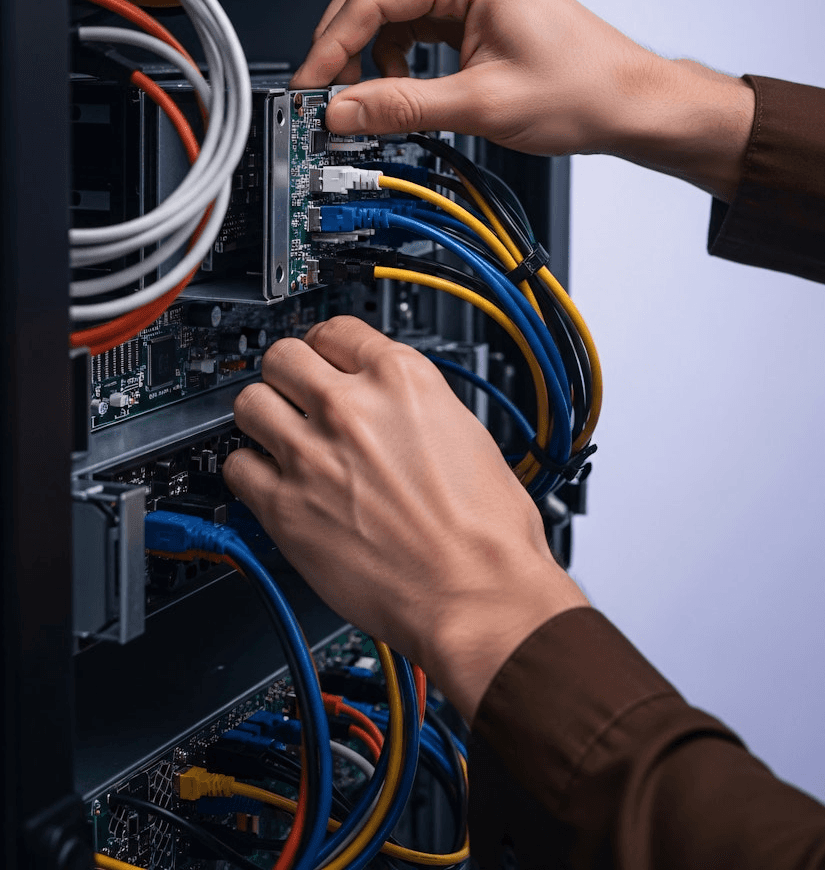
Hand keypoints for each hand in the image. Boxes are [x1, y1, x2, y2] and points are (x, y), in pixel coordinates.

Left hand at [224, 315, 586, 722]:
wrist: (478, 594)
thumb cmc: (487, 531)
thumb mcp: (467, 432)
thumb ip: (413, 407)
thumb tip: (389, 406)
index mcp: (402, 381)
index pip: (336, 330)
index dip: (327, 347)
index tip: (323, 360)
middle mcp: (350, 408)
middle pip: (283, 356)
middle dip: (289, 375)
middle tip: (296, 395)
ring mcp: (312, 455)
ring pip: (249, 404)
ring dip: (263, 418)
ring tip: (278, 437)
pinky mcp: (285, 508)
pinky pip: (237, 468)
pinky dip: (250, 473)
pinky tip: (272, 483)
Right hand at [291, 0, 754, 200]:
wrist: (632, 103)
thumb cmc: (585, 89)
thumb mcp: (482, 106)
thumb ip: (402, 106)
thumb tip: (344, 111)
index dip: (331, 42)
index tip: (310, 83)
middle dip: (342, 41)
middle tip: (323, 91)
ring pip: (391, 7)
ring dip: (368, 51)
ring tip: (364, 97)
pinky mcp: (475, 10)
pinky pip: (415, 24)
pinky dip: (396, 55)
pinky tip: (399, 86)